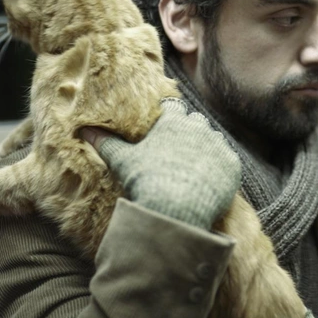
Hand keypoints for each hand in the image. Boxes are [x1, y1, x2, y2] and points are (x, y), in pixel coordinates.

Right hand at [81, 98, 241, 229]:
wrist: (176, 209)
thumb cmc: (146, 180)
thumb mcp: (122, 161)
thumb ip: (106, 143)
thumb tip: (84, 130)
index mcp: (174, 121)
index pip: (173, 108)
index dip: (169, 118)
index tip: (164, 127)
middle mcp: (200, 128)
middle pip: (196, 122)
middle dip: (189, 131)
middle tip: (178, 150)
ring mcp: (218, 146)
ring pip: (213, 140)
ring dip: (206, 149)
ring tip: (193, 168)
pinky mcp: (233, 165)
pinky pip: (227, 162)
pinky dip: (219, 169)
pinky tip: (208, 181)